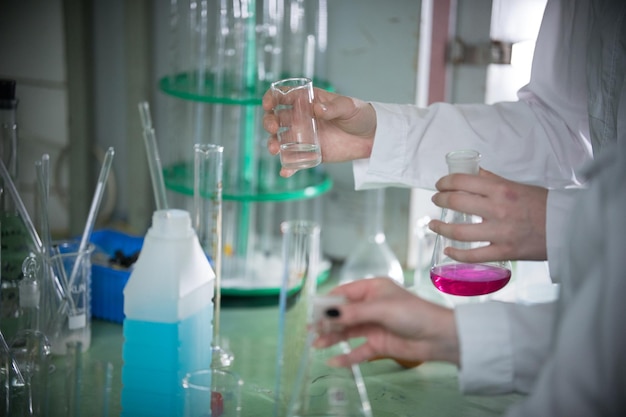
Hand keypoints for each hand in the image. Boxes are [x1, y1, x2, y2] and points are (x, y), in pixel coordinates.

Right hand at [262, 88, 376, 176]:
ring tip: (274, 149)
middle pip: (276, 118)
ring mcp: (304, 136)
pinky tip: (285, 172)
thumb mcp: (348, 107)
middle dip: (269, 122)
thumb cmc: (359, 115)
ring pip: (281, 140)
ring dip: (273, 144)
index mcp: (308, 101)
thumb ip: (333, 107)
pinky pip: (295, 161)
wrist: (371, 137)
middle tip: (273, 128)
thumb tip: (317, 109)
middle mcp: (301, 118)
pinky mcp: (310, 153)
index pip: (283, 96)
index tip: (269, 104)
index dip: (271, 98)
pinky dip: (288, 167)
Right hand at [314, 278, 458, 366]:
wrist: (438, 336)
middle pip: (343, 314)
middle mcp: (371, 306)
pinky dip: (347, 355)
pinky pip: (359, 350)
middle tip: (311, 330)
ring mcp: (374, 325)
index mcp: (372, 289)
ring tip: (315, 344)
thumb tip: (327, 315)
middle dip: (327, 321)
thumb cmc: (412, 313)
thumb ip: (352, 314)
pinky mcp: (379, 344)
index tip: (312, 311)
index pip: (343, 293)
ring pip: (348, 331)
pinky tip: (333, 361)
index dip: (327, 302)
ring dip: (332, 338)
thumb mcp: (380, 309)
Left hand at [429, 168, 547, 262]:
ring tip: (433, 224)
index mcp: (501, 189)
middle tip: (436, 200)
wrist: (567, 227)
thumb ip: (493, 180)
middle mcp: (497, 209)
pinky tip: (448, 249)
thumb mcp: (517, 185)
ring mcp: (500, 232)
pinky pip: (473, 255)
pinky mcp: (504, 251)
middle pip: (456, 202)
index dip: (445, 182)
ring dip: (440, 228)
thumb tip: (472, 172)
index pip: (462, 181)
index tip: (440, 185)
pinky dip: (456, 253)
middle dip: (440, 200)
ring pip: (459, 231)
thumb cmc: (542, 205)